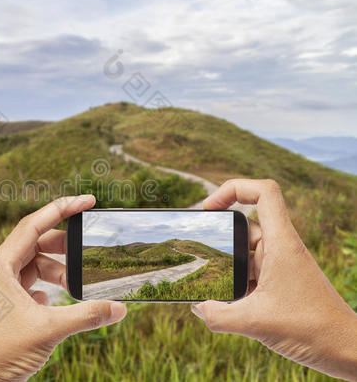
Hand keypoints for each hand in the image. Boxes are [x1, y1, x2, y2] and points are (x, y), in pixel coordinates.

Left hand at [0, 195, 126, 380]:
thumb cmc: (1, 355)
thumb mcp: (49, 330)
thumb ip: (87, 315)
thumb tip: (120, 309)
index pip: (32, 225)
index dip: (61, 208)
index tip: (87, 200)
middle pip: (34, 243)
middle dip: (63, 246)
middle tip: (88, 247)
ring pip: (33, 265)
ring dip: (57, 271)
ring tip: (75, 284)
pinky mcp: (4, 304)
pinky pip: (29, 283)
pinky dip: (47, 286)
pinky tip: (55, 300)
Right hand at [192, 179, 356, 380]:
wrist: (344, 349)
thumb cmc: (311, 329)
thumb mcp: (255, 323)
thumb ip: (218, 316)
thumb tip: (197, 307)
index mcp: (281, 244)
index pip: (264, 193)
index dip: (234, 188)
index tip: (209, 207)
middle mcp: (281, 249)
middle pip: (245, 224)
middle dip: (220, 235)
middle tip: (197, 247)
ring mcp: (280, 265)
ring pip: (245, 251)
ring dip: (226, 264)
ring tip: (207, 281)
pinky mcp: (279, 283)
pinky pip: (250, 272)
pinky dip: (234, 281)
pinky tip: (223, 302)